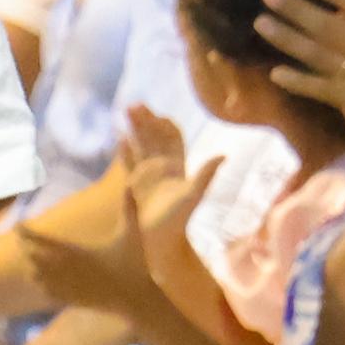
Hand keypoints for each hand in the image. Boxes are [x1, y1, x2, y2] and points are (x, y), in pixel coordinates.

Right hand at [120, 105, 212, 261]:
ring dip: (135, 129)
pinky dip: (125, 150)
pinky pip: (129, 163)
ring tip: (126, 111)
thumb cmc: (179, 220)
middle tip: (135, 104)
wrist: (163, 240)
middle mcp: (163, 167)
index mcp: (177, 166)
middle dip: (146, 120)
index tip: (158, 113)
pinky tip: (121, 137)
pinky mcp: (136, 184)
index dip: (165, 124)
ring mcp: (148, 175)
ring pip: (141, 145)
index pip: (172, 138)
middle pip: (154, 137)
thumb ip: (205, 174)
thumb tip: (223, 155)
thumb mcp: (193, 195)